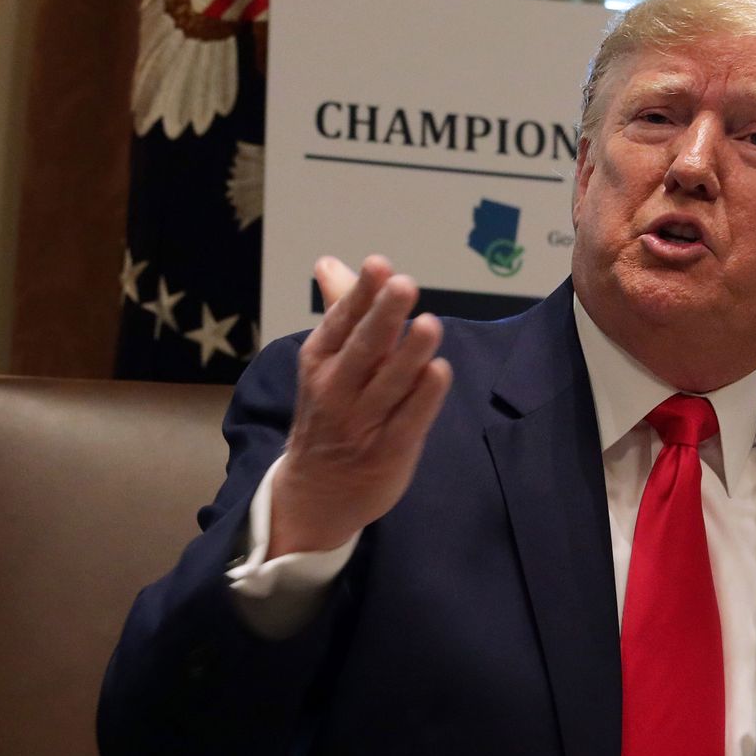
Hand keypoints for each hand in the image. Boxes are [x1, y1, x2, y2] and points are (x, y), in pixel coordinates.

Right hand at [269, 255, 452, 555]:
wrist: (316, 492)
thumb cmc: (329, 413)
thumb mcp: (325, 362)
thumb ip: (338, 310)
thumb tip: (329, 262)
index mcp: (321, 360)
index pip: (342, 321)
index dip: (362, 294)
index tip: (379, 265)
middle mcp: (338, 389)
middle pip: (364, 348)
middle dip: (384, 316)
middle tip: (404, 285)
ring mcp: (362, 422)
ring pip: (390, 383)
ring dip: (410, 354)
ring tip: (430, 324)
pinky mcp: (388, 451)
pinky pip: (408, 421)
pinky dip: (424, 398)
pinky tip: (438, 371)